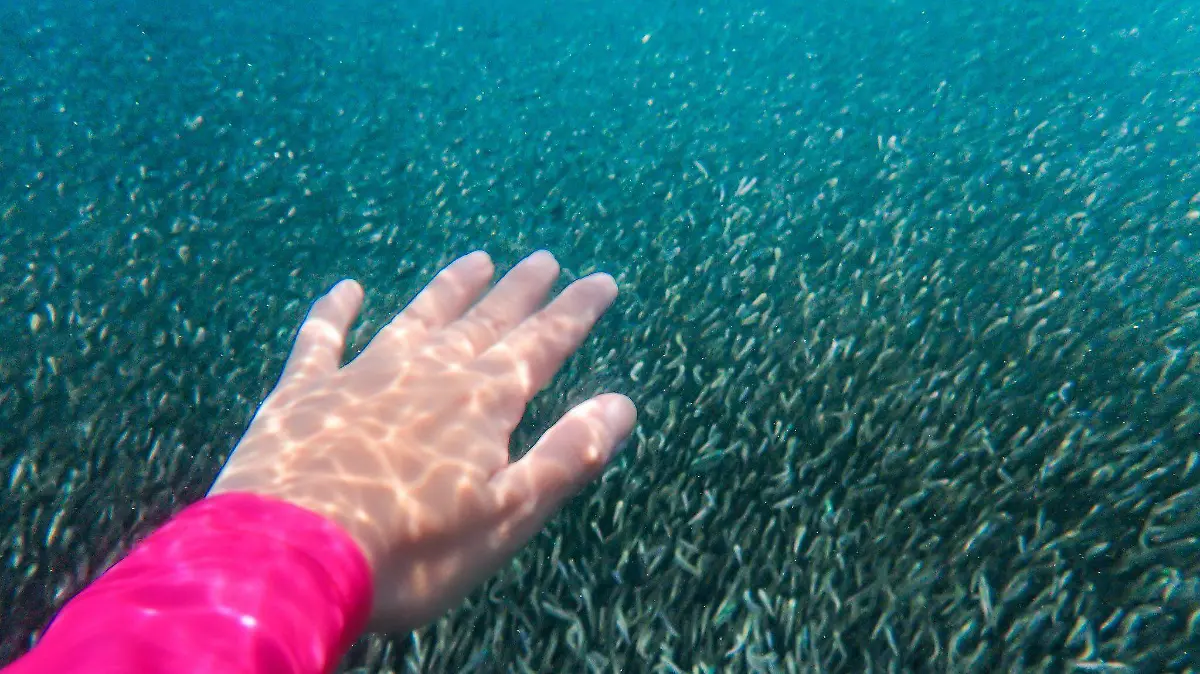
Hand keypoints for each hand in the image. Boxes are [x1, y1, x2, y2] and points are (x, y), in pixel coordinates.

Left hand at [208, 250, 635, 632]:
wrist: (294, 558)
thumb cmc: (413, 552)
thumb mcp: (509, 515)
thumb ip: (566, 455)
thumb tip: (623, 403)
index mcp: (482, 403)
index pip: (542, 344)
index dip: (575, 312)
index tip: (601, 280)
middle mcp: (428, 374)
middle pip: (485, 322)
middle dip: (520, 291)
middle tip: (544, 258)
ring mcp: (362, 376)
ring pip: (417, 317)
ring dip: (449, 289)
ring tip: (475, 260)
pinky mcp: (303, 394)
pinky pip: (323, 339)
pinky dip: (335, 312)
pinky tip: (346, 289)